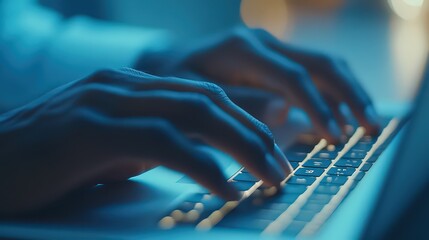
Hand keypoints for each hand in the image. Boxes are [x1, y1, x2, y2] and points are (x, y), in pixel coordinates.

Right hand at [0, 68, 290, 214]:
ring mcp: (106, 101)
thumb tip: (200, 156)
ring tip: (268, 176)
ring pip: (194, 113)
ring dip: (240, 145)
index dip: (246, 121)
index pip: (205, 96)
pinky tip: (226, 186)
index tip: (273, 149)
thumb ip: (154, 143)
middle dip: (254, 133)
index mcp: (132, 86)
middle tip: (281, 166)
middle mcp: (123, 84)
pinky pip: (162, 141)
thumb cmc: (51, 163)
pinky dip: (201, 164)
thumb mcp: (114, 148)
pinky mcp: (89, 129)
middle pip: (209, 101)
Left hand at [135, 28, 380, 141]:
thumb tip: (284, 113)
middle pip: (320, 63)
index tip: (336, 136)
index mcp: (241, 50)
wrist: (169, 62)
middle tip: (372, 128)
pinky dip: (332, 95)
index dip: (318, 106)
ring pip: (324, 64)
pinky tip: (342, 118)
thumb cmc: (175, 82)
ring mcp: (272, 48)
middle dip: (350, 95)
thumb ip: (239, 104)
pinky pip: (313, 73)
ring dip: (349, 93)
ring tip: (368, 125)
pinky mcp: (275, 59)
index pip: (292, 76)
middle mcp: (263, 42)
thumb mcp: (194, 96)